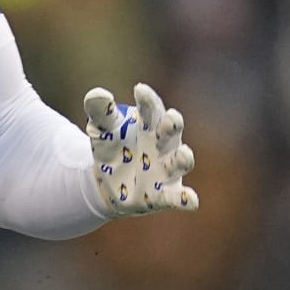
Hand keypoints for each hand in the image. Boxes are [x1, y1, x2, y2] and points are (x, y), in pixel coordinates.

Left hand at [83, 83, 199, 216]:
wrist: (107, 182)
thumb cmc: (111, 148)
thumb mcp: (101, 129)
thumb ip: (100, 112)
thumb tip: (98, 94)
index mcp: (149, 125)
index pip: (152, 109)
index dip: (148, 100)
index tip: (140, 89)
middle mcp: (163, 145)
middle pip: (171, 132)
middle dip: (173, 125)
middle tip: (171, 118)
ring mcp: (166, 170)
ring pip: (179, 162)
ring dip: (183, 158)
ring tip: (184, 153)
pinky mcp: (163, 194)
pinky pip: (175, 197)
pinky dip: (184, 198)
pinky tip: (191, 200)